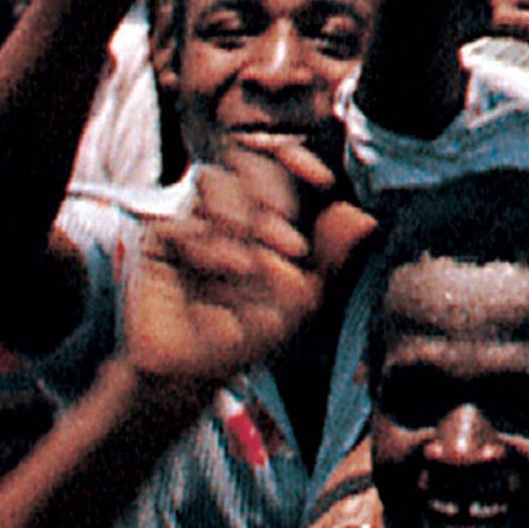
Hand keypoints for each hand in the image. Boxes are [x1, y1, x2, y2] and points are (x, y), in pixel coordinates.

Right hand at [120, 142, 375, 401]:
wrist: (194, 368)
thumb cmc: (248, 333)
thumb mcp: (303, 299)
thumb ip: (332, 258)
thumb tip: (364, 217)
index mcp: (265, 214)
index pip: (281, 166)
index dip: (300, 159)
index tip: (324, 181)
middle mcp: (229, 207)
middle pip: (249, 163)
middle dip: (272, 189)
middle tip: (288, 233)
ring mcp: (195, 216)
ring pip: (215, 180)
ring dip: (240, 212)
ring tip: (253, 261)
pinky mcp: (163, 235)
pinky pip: (183, 219)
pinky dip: (211, 245)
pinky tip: (230, 269)